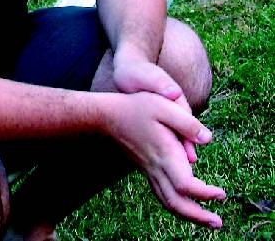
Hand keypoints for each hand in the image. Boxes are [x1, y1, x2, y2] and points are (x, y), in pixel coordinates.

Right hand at [105, 91, 225, 227]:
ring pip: (168, 203)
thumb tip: (208, 139)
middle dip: (199, 217)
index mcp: (164, 154)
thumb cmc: (136, 108)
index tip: (221, 193)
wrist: (107, 116)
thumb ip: (187, 122)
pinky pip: (162, 195)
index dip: (205, 194)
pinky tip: (186, 203)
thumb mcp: (164, 106)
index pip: (185, 185)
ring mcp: (149, 170)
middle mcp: (156, 167)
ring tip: (208, 220)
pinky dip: (176, 206)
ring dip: (189, 215)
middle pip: (177, 204)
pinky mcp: (146, 169)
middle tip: (218, 222)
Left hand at [113, 58, 196, 161]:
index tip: (190, 158)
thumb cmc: (136, 72)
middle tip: (187, 168)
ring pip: (177, 135)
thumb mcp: (148, 77)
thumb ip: (161, 84)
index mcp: (175, 97)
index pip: (186, 121)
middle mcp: (175, 107)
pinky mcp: (160, 118)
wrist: (129, 68)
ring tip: (179, 171)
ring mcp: (168, 113)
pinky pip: (167, 136)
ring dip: (178, 151)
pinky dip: (168, 148)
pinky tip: (164, 162)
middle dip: (186, 150)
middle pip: (184, 131)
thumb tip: (175, 93)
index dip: (189, 139)